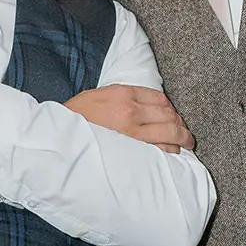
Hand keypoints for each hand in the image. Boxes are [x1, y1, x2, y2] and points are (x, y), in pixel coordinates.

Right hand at [66, 84, 193, 154]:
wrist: (59, 135)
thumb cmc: (76, 117)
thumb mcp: (100, 96)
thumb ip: (123, 98)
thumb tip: (145, 106)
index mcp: (123, 93)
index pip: (159, 98)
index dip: (171, 108)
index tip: (174, 116)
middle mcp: (130, 110)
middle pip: (168, 115)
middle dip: (180, 124)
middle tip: (186, 132)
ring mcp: (131, 131)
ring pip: (168, 132)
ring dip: (180, 138)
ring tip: (186, 143)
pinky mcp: (130, 149)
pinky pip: (158, 148)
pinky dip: (169, 149)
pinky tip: (173, 152)